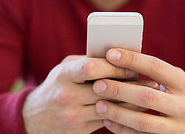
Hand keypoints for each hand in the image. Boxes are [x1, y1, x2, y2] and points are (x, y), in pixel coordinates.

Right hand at [22, 55, 138, 133]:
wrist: (33, 118)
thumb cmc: (57, 86)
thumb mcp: (66, 69)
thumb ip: (88, 62)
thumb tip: (120, 58)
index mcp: (64, 74)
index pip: (92, 68)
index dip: (115, 67)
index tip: (133, 67)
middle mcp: (66, 95)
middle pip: (105, 90)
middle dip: (130, 86)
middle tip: (150, 83)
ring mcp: (72, 115)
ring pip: (111, 108)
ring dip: (133, 102)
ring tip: (149, 96)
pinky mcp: (78, 131)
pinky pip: (107, 121)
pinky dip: (123, 115)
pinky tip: (135, 110)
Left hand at [92, 49, 184, 133]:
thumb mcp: (182, 82)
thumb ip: (161, 73)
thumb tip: (124, 58)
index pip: (156, 67)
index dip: (132, 59)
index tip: (110, 54)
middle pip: (147, 96)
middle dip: (119, 89)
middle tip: (98, 84)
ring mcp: (179, 128)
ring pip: (143, 121)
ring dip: (118, 112)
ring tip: (99, 105)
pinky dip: (123, 130)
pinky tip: (109, 122)